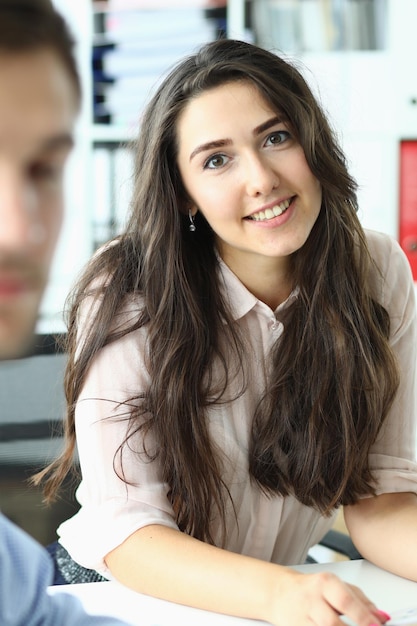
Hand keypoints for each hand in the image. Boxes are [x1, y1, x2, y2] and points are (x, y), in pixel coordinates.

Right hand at [268, 570, 389, 625]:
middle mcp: (311, 598)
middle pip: (332, 623)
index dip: (364, 617)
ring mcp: (301, 617)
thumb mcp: (337, 587)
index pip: (346, 601)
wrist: (280, 593)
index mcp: (325, 583)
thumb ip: (361, 600)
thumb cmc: (313, 589)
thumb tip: (382, 617)